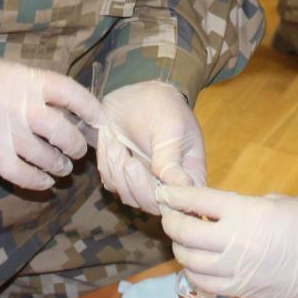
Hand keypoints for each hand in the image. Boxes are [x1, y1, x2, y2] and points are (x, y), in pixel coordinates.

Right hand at [0, 55, 101, 190]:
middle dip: (76, 146)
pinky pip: (24, 175)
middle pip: (65, 133)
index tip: (99, 120)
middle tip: (76, 151)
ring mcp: (10, 134)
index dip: (91, 109)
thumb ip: (35, 86)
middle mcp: (26, 109)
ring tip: (62, 168)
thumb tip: (63, 105)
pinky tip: (45, 183)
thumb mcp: (9, 70)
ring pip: (48, 158)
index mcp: (32, 82)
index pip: (73, 95)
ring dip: (60, 166)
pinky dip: (39, 182)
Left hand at [97, 81, 205, 214]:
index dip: (169, 200)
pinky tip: (111, 142)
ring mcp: (143, 182)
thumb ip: (171, 158)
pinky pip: (111, 183)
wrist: (136, 92)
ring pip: (128, 197)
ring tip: (117, 144)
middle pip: (152, 206)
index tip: (156, 180)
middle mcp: (167, 185)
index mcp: (189, 175)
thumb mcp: (170, 128)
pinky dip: (108, 164)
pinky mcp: (121, 175)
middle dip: (137, 186)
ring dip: (118, 172)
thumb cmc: (163, 106)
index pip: (183, 203)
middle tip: (129, 162)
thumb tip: (180, 187)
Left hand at [157, 185, 297, 297]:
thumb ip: (239, 206)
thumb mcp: (273, 202)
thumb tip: (212, 211)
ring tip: (184, 239)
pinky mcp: (240, 291)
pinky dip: (194, 271)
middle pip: (185, 232)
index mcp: (245, 212)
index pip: (196, 201)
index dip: (175, 196)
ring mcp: (235, 270)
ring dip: (181, 248)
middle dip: (172, 222)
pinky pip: (204, 283)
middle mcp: (234, 241)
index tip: (165, 192)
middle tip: (171, 216)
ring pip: (189, 261)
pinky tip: (198, 262)